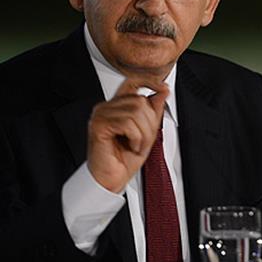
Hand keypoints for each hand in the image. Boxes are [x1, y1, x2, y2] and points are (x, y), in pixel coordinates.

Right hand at [86, 78, 168, 192]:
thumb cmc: (124, 159)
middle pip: (140, 100)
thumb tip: (163, 91)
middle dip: (150, 123)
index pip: (132, 82)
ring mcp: (101, 114)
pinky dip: (136, 137)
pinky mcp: (98, 125)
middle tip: (144, 141)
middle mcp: (106, 107)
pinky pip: (128, 122)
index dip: (149, 81)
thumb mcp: (147, 132)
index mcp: (117, 106)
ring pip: (136, 110)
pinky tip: (131, 146)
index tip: (163, 88)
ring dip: (144, 133)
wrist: (111, 179)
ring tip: (137, 146)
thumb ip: (153, 111)